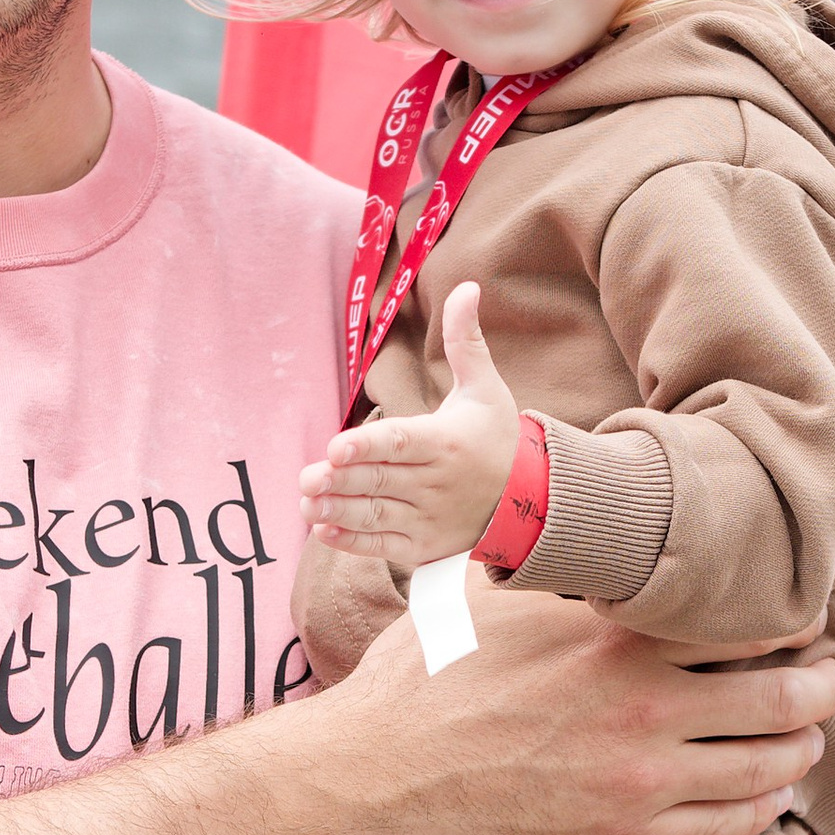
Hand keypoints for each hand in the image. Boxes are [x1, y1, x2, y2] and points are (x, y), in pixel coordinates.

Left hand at [299, 285, 520, 576]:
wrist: (529, 501)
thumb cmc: (496, 437)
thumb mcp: (486, 387)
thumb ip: (466, 340)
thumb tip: (467, 287)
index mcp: (446, 442)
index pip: (401, 443)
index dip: (367, 446)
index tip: (334, 448)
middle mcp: (436, 483)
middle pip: (381, 480)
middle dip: (340, 481)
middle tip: (306, 476)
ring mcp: (427, 518)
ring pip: (376, 515)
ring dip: (338, 511)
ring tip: (306, 502)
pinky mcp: (421, 546)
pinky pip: (381, 546)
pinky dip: (351, 542)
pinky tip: (321, 529)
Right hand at [322, 581, 834, 834]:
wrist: (374, 780)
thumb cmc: (421, 680)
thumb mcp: (484, 594)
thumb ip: (546, 564)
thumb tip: (557, 510)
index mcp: (615, 635)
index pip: (746, 621)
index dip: (788, 621)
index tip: (796, 618)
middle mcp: (643, 703)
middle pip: (783, 694)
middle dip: (819, 686)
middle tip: (825, 679)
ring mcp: (640, 777)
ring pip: (768, 765)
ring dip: (800, 750)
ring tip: (805, 739)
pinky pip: (727, 826)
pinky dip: (763, 809)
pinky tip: (768, 798)